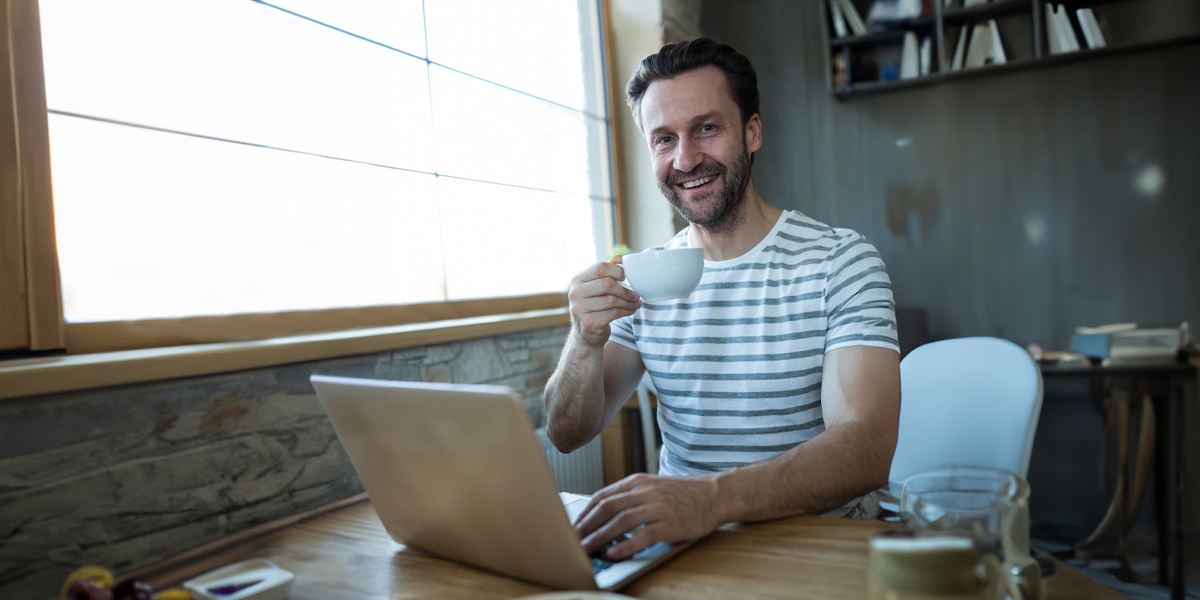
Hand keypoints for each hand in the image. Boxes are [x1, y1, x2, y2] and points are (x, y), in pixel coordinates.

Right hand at [567, 256, 641, 347]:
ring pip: (612, 300)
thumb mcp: (597, 287)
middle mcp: (575, 293)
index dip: (617, 271)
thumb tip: (622, 258)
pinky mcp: (588, 323)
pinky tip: (631, 310)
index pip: (600, 267)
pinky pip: (613, 313)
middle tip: (636, 294)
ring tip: (636, 303)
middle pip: (607, 284)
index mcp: (577, 279)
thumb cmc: (595, 306)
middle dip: (625, 289)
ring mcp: (579, 309)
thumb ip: (607, 271)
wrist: (586, 334)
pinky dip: (626, 311)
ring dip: (628, 302)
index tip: (626, 277)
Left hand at [574, 473, 720, 559]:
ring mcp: (658, 507)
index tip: (573, 527)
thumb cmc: (682, 495)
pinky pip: (644, 535)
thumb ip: (630, 497)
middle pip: (607, 508)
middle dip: (586, 526)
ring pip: (621, 521)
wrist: (715, 495)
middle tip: (573, 541)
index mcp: (637, 482)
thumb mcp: (653, 488)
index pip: (603, 496)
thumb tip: (603, 515)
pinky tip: (615, 553)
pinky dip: (627, 545)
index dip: (584, 513)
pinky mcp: (671, 523)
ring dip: (600, 537)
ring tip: (586, 550)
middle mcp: (645, 491)